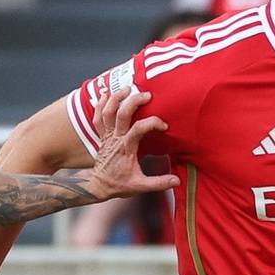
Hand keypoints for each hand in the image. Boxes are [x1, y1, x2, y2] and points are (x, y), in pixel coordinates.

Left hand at [86, 87, 179, 201]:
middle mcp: (115, 139)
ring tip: (127, 88)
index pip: (139, 129)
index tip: (163, 125)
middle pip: (122, 114)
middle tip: (146, 95)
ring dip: (116, 98)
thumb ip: (159, 183)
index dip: (152, 123)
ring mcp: (107, 136)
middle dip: (134, 101)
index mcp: (126, 148)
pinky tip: (106, 95)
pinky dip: (100, 105)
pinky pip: (98, 117)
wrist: (98, 186)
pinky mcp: (101, 136)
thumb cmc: (119, 184)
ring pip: (107, 112)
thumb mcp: (140, 186)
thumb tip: (176, 181)